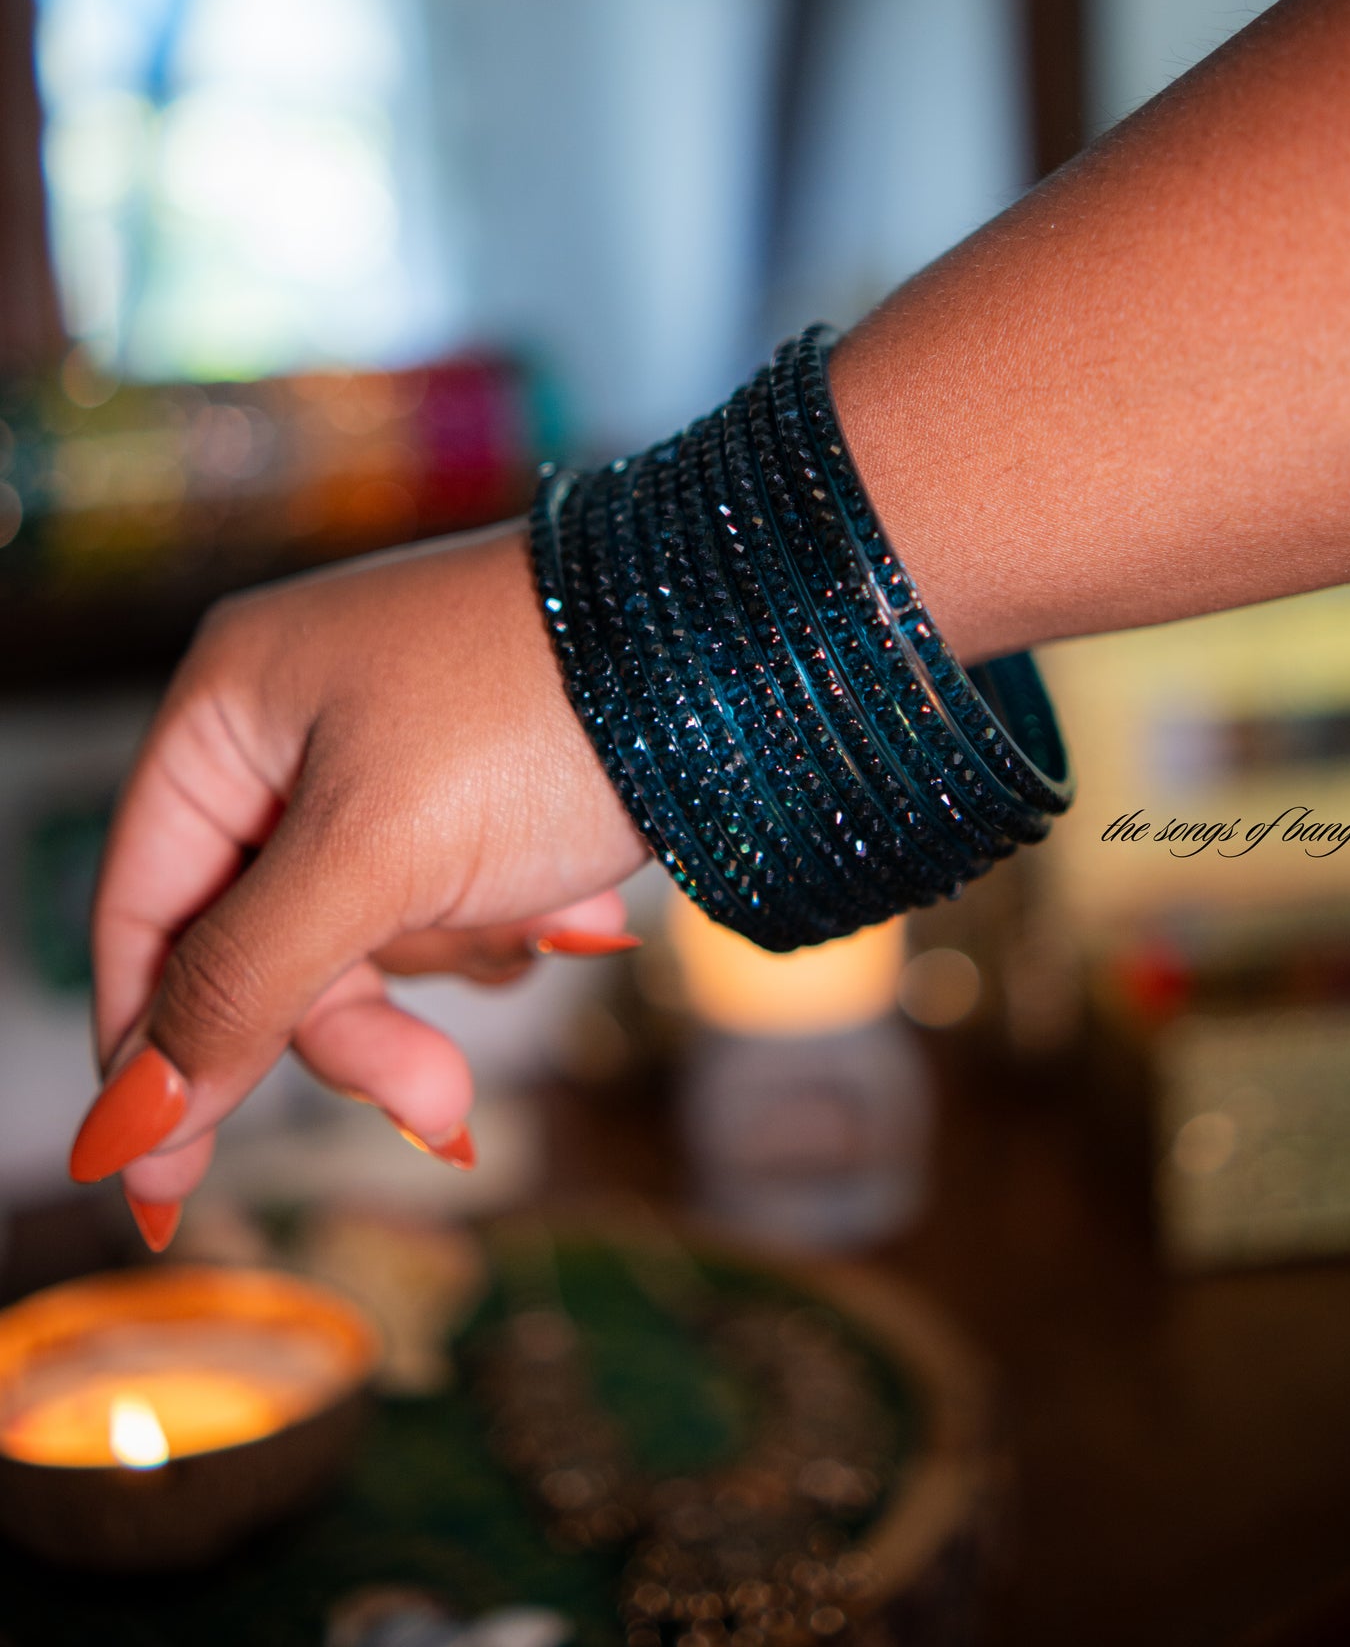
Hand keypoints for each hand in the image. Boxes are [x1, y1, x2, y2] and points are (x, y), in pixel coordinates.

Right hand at [70, 523, 647, 1240]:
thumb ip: (243, 985)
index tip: (161, 1186)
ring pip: (361, 936)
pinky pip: (444, 902)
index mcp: (230, 706)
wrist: (738, 645)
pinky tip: (577, 904)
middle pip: (257, 939)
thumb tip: (130, 1123)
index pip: (140, 905)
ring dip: (449, 964)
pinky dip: (504, 923)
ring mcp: (389, 754)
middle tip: (436, 1099)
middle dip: (356, 1017)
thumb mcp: (373, 860)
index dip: (150, 1046)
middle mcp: (294, 723)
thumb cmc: (541, 713)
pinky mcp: (475, 784)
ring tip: (552, 926)